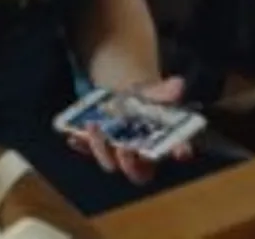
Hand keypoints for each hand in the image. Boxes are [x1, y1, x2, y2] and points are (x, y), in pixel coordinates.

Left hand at [64, 77, 194, 184]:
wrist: (123, 98)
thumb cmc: (145, 100)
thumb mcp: (154, 93)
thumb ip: (165, 91)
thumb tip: (178, 84)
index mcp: (161, 144)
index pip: (174, 152)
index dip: (179, 152)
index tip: (181, 150)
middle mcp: (139, 158)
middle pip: (136, 170)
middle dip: (129, 162)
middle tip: (125, 147)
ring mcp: (116, 156)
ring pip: (109, 163)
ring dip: (100, 148)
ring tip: (94, 126)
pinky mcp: (97, 150)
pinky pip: (87, 152)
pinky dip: (80, 145)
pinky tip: (72, 136)